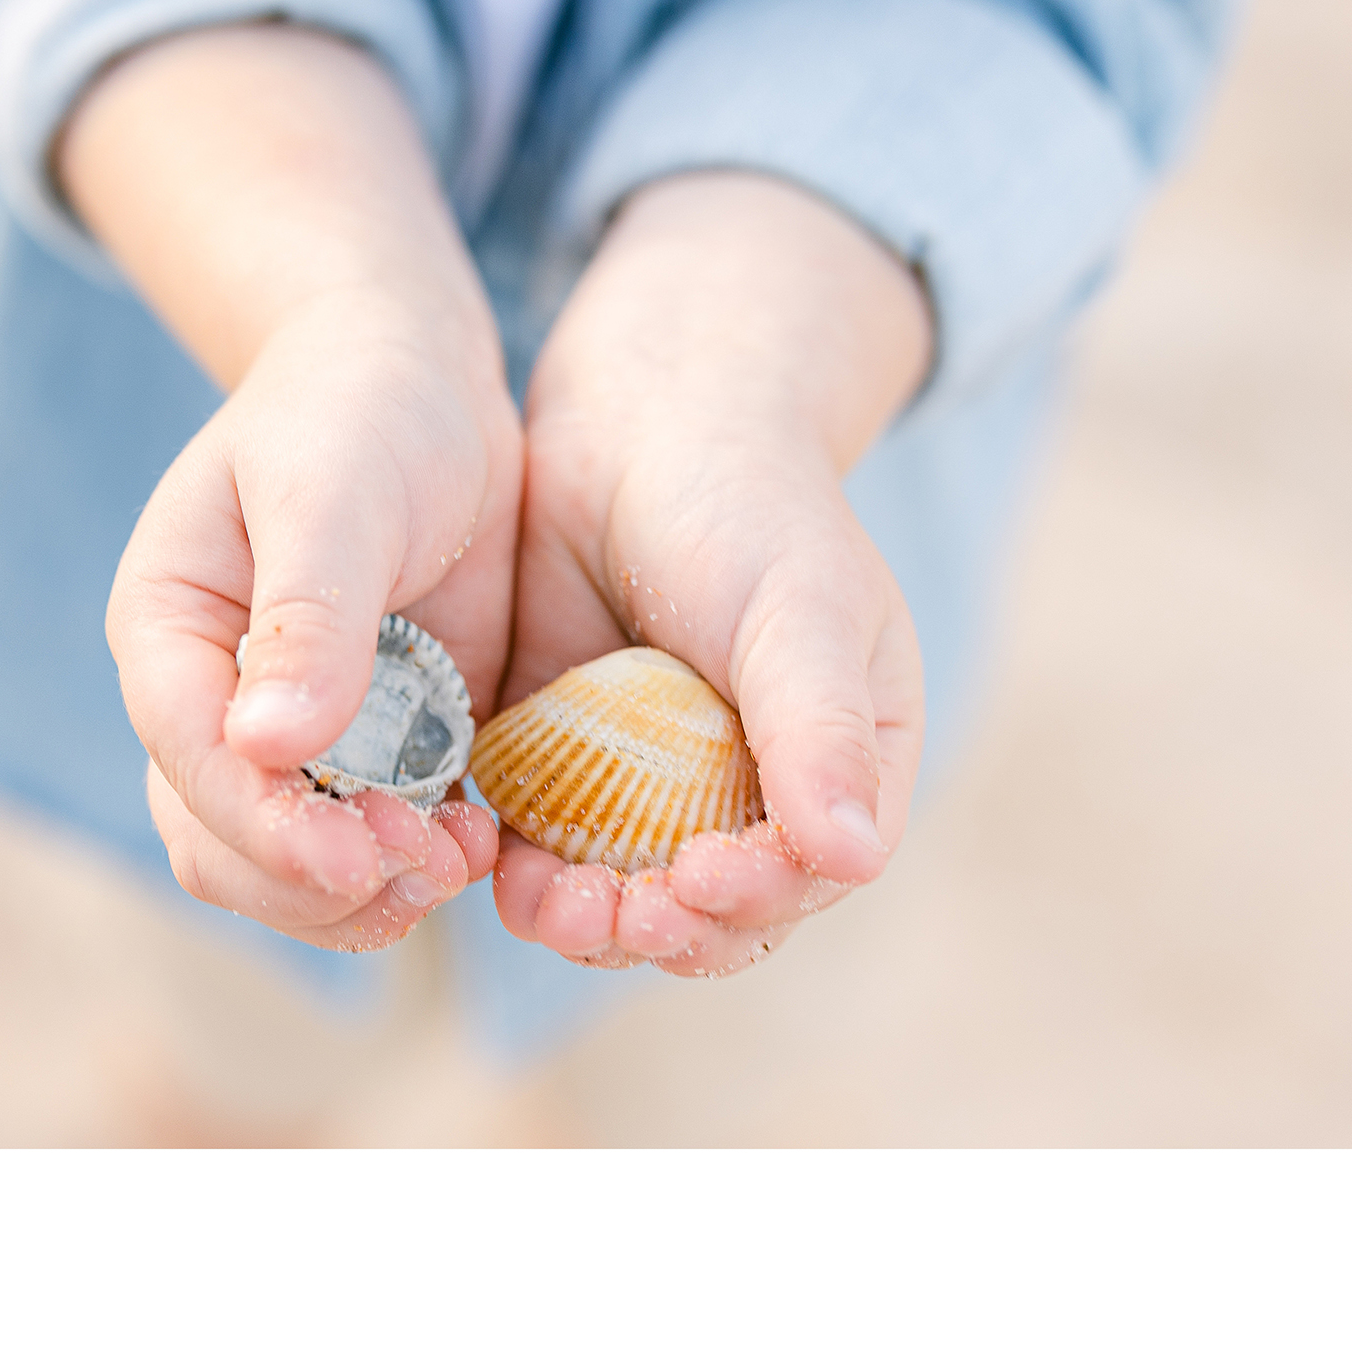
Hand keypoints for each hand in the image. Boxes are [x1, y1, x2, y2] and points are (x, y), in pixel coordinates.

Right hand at [59, 26, 522, 952]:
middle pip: (223, 851)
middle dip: (320, 882)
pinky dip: (417, 874)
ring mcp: (285, 746)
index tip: (356, 860)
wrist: (421, 390)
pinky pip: (370, 859)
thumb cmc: (362, 407)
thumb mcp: (336, 489)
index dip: (265, 829)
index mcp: (170, 633)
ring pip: (289, 878)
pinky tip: (481, 843)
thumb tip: (269, 743)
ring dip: (371, 897)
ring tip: (462, 858)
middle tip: (431, 862)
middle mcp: (211, 706)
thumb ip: (308, 616)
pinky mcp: (365, 764)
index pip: (189, 760)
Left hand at [492, 171, 930, 979]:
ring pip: (630, 909)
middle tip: (608, 913)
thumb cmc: (749, 502)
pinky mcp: (574, 782)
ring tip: (544, 901)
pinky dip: (529, 879)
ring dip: (589, 923)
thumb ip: (819, 733)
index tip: (697, 880)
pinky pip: (554, 862)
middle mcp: (757, 805)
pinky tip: (499, 868)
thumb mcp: (800, 609)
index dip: (755, 903)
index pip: (810, 880)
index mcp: (839, 774)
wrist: (639, 420)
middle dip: (662, 930)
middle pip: (718, 921)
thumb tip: (852, 857)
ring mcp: (661, 802)